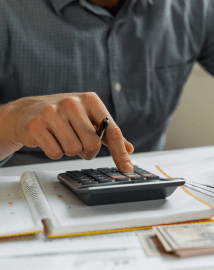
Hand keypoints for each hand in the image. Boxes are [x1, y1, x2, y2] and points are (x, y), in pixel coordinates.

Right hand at [1, 93, 133, 171]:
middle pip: (93, 144)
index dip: (120, 153)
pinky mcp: (36, 125)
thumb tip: (129, 149)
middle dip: (87, 151)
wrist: (28, 110)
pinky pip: (55, 153)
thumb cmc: (64, 115)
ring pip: (74, 150)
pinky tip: (50, 139)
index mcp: (91, 100)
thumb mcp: (89, 118)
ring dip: (70, 151)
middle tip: (79, 142)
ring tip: (63, 138)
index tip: (127, 169)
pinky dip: (55, 152)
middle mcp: (73, 102)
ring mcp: (53, 112)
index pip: (112, 131)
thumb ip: (109, 134)